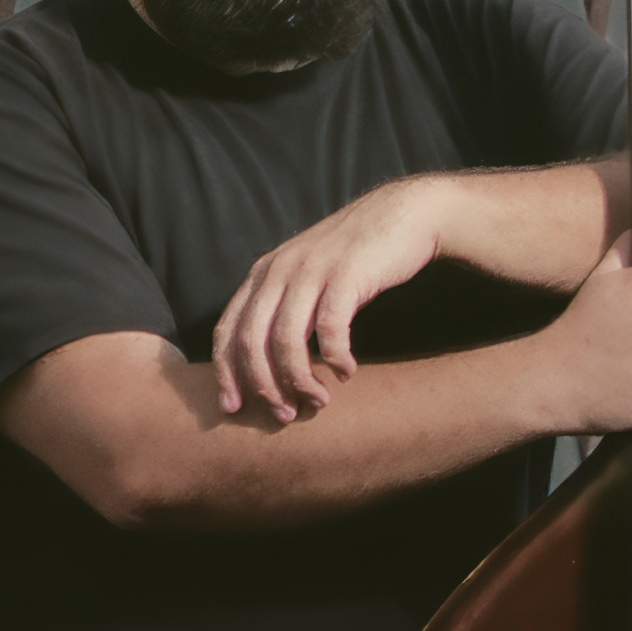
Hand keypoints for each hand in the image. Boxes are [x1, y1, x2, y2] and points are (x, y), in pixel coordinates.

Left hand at [211, 177, 450, 420]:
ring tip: (319, 401)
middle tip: (283, 415)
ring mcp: (310, 271)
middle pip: (250, 342)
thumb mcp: (307, 276)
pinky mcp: (345, 275)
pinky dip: (336, 359)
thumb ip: (284, 308)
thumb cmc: (356, 256)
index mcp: (262, 273)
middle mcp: (278, 270)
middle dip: (263, 387)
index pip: (226, 330)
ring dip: (299, 381)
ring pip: (285, 341)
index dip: (226, 373)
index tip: (233, 408)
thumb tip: (268, 364)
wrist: (405, 214)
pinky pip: (329, 330)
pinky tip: (348, 372)